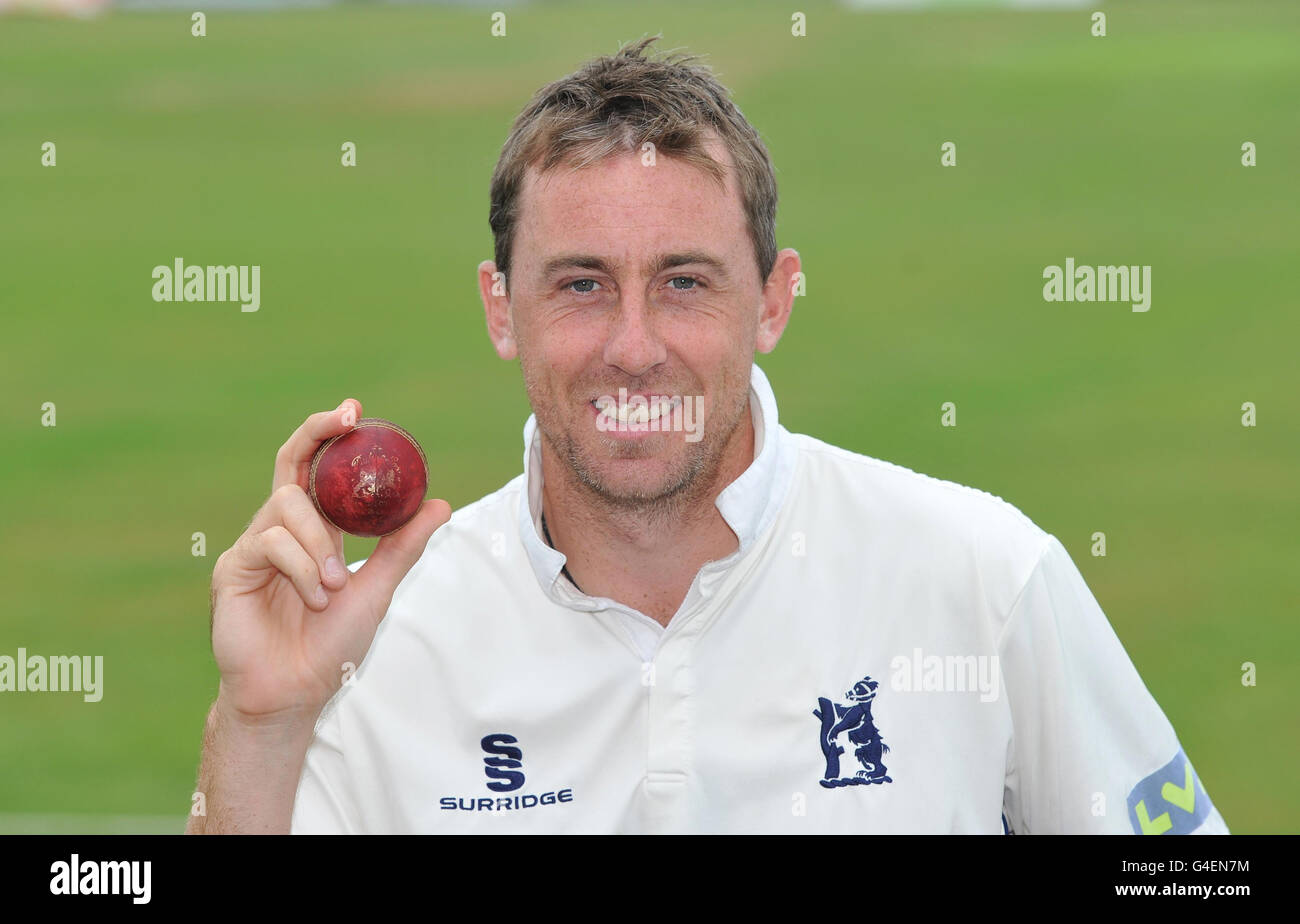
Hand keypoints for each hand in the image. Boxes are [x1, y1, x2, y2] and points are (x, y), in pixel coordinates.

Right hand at [209, 398, 450, 721]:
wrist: (294, 694)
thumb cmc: (331, 646)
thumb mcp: (377, 589)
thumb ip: (401, 547)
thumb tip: (440, 505)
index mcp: (315, 531)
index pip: (316, 469)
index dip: (328, 434)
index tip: (355, 412)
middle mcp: (281, 530)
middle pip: (290, 464)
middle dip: (317, 434)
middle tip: (347, 418)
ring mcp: (253, 547)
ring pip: (287, 507)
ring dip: (320, 543)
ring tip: (334, 587)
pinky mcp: (231, 569)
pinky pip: (270, 543)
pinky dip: (302, 567)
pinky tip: (315, 597)